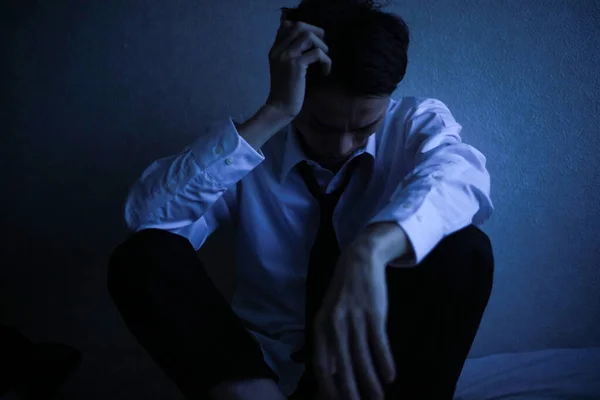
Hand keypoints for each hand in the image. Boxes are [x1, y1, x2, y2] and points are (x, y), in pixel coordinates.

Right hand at [265, 16, 331, 119]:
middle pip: (299, 26)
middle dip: (316, 32)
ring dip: (322, 45)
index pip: (286, 25)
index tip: (313, 41)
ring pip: (308, 35)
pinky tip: (326, 71)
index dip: (303, 28)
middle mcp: (279, 50)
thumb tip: (309, 42)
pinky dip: (326, 61)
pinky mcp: (296, 66)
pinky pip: (317, 53)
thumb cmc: (286, 91)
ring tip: (324, 59)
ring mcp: (287, 56)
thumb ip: (290, 54)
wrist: (280, 108)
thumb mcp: (284, 68)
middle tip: (323, 47)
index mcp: (275, 50)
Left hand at [313, 244, 395, 399]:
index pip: (321, 363)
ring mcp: (355, 318)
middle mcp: (335, 324)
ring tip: (378, 397)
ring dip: (371, 381)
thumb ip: (329, 343)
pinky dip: (384, 361)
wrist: (359, 260)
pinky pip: (379, 343)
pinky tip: (390, 375)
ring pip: (362, 357)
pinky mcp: (374, 313)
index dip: (328, 385)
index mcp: (320, 325)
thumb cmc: (344, 292)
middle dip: (350, 389)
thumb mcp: (329, 315)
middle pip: (343, 364)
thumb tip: (331, 372)